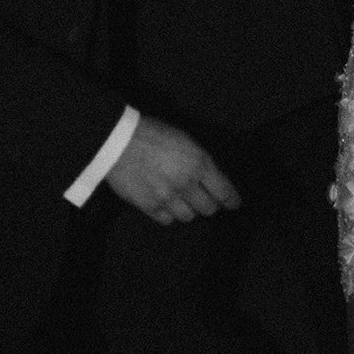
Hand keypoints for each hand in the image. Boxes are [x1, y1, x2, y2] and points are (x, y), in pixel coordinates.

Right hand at [106, 115, 240, 223]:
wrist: (118, 142)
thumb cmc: (153, 133)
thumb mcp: (184, 140)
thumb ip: (199, 160)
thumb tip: (209, 177)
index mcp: (199, 163)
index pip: (223, 190)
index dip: (231, 200)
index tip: (234, 204)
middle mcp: (186, 184)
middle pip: (208, 208)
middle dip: (209, 204)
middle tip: (205, 199)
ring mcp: (167, 198)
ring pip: (188, 217)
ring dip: (188, 209)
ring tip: (183, 200)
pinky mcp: (149, 207)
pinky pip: (167, 220)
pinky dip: (169, 213)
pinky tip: (165, 203)